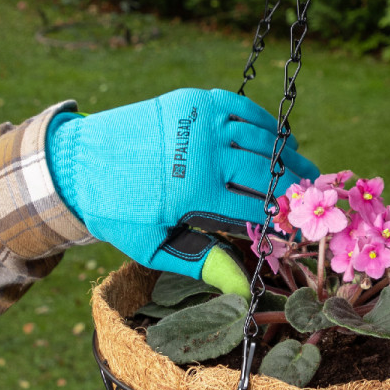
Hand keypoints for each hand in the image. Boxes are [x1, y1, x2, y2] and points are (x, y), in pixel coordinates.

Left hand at [46, 89, 318, 278]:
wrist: (77, 161)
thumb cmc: (118, 212)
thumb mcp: (153, 246)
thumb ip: (200, 262)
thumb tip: (242, 288)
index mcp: (193, 192)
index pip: (255, 209)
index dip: (281, 222)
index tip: (297, 232)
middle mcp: (202, 152)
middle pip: (267, 171)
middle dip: (294, 187)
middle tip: (311, 199)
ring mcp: (200, 121)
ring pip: (261, 138)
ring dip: (288, 155)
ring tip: (303, 171)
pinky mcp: (194, 100)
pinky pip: (244, 109)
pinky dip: (266, 125)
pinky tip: (277, 140)